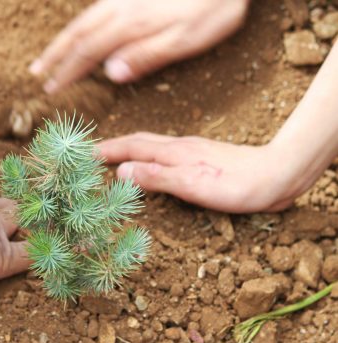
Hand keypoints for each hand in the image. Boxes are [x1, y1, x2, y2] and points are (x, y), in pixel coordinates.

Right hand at [30, 0, 249, 92]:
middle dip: (56, 54)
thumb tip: (111, 74)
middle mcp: (121, 8)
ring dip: (63, 38)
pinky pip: (96, 9)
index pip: (89, 51)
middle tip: (36, 72)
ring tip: (48, 54)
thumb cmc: (212, 6)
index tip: (52, 88)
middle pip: (79, 32)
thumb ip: (147, 55)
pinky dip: (81, 24)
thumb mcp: (185, 38)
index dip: (68, 71)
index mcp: (131, 25)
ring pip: (85, 19)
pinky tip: (80, 29)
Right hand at [100, 133, 312, 212]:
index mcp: (173, 152)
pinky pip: (164, 154)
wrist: (277, 176)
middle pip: (138, 142)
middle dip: (114, 146)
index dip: (106, 150)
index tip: (83, 153)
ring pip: (151, 147)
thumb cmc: (236, 184)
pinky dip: (148, 157)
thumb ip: (157, 177)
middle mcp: (179, 148)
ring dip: (129, 150)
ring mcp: (190, 152)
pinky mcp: (201, 160)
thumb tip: (120, 171)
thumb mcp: (192, 184)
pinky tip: (151, 166)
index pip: (131, 147)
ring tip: (114, 158)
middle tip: (92, 154)